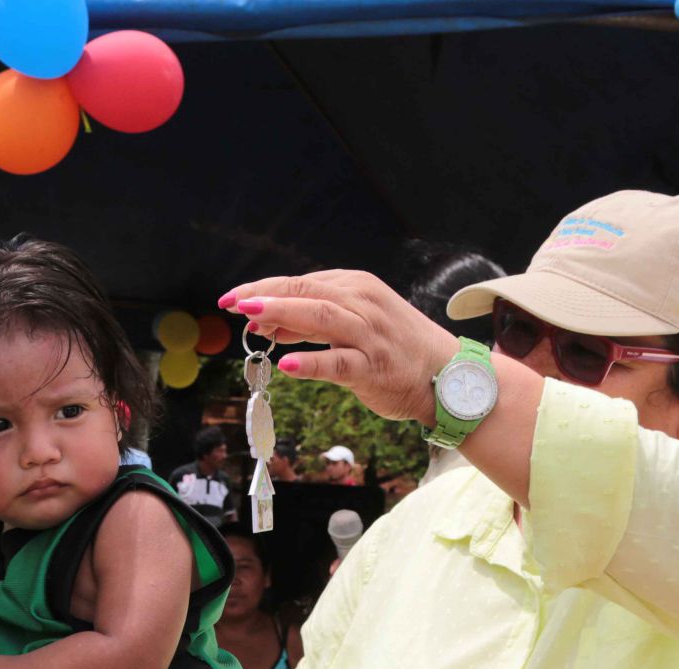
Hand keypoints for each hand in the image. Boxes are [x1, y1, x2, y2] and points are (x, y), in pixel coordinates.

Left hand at [220, 270, 460, 426]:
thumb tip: (268, 322)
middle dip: (265, 295)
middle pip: (307, 292)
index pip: (302, 281)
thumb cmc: (395, 348)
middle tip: (231, 303)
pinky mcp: (374, 367)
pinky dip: (311, 362)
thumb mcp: (354, 323)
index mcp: (356, 287)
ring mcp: (369, 335)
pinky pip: (338, 362)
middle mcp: (362, 304)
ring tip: (251, 317)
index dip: (264, 288)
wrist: (446, 376)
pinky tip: (285, 363)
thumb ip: (312, 322)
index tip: (233, 298)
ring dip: (283, 314)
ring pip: (321, 317)